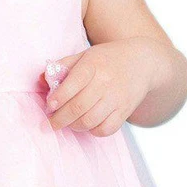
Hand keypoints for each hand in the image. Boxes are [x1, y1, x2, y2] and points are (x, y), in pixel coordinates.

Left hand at [45, 39, 159, 136]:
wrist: (144, 62)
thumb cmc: (107, 59)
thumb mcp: (85, 55)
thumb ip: (63, 66)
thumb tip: (42, 80)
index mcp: (93, 64)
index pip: (72, 84)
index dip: (58, 98)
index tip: (49, 105)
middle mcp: (105, 82)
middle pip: (78, 107)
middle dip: (59, 119)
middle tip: (49, 124)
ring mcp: (116, 98)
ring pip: (90, 120)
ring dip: (74, 126)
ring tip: (67, 123)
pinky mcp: (125, 110)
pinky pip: (106, 129)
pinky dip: (93, 131)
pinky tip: (87, 125)